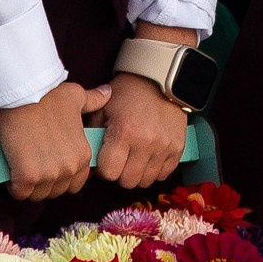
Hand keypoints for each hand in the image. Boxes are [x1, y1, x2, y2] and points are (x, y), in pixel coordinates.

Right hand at [0, 78, 109, 200]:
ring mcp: (49, 174)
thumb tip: (107, 92)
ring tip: (22, 168)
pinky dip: (14, 186)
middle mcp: (69, 168)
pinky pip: (20, 193)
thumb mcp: (77, 96)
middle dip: (44, 183)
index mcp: (82, 155)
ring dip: (29, 186)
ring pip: (38, 195)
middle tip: (33, 165)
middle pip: (56, 191)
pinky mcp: (27, 177)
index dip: (61, 177)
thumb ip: (94, 100)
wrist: (22, 95)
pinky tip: (11, 172)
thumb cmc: (49, 95)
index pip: (75, 184)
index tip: (49, 164)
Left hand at [94, 70, 190, 189]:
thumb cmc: (128, 93)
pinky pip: (164, 175)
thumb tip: (85, 161)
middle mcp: (146, 142)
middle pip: (127, 181)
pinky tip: (149, 157)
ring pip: (146, 181)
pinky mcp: (178, 148)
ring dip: (138, 173)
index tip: (106, 160)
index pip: (109, 172)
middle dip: (120, 173)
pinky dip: (155, 170)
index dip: (104, 168)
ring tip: (135, 157)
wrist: (159, 80)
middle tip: (120, 159)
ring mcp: (164, 146)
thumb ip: (92, 135)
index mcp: (124, 131)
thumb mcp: (103, 108)